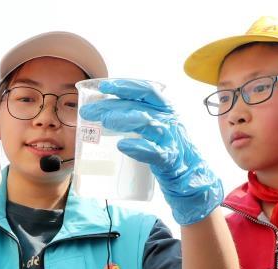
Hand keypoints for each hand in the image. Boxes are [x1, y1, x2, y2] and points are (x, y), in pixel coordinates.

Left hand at [78, 79, 222, 224]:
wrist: (188, 174)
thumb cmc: (165, 147)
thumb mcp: (153, 127)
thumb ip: (135, 118)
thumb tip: (101, 113)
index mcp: (164, 109)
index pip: (145, 90)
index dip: (124, 86)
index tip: (103, 88)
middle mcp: (168, 119)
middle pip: (138, 106)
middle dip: (111, 106)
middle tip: (89, 112)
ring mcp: (169, 138)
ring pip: (146, 123)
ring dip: (123, 120)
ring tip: (104, 121)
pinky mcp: (169, 158)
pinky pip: (154, 151)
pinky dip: (138, 147)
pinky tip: (123, 145)